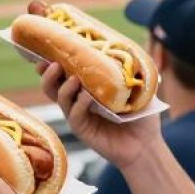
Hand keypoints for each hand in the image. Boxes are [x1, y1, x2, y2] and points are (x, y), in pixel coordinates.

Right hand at [38, 62, 159, 170]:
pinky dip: (79, 104)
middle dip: (48, 74)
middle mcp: (77, 100)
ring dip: (63, 87)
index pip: (64, 73)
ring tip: (73, 79)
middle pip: (52, 86)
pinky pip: (74, 115)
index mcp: (87, 88)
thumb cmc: (142, 117)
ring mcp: (78, 115)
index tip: (47, 51)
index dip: (53, 63)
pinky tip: (87, 97)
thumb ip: (131, 71)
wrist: (146, 145)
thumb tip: (129, 48)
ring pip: (59, 98)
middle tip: (53, 64)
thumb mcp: (139, 89)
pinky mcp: (82, 129)